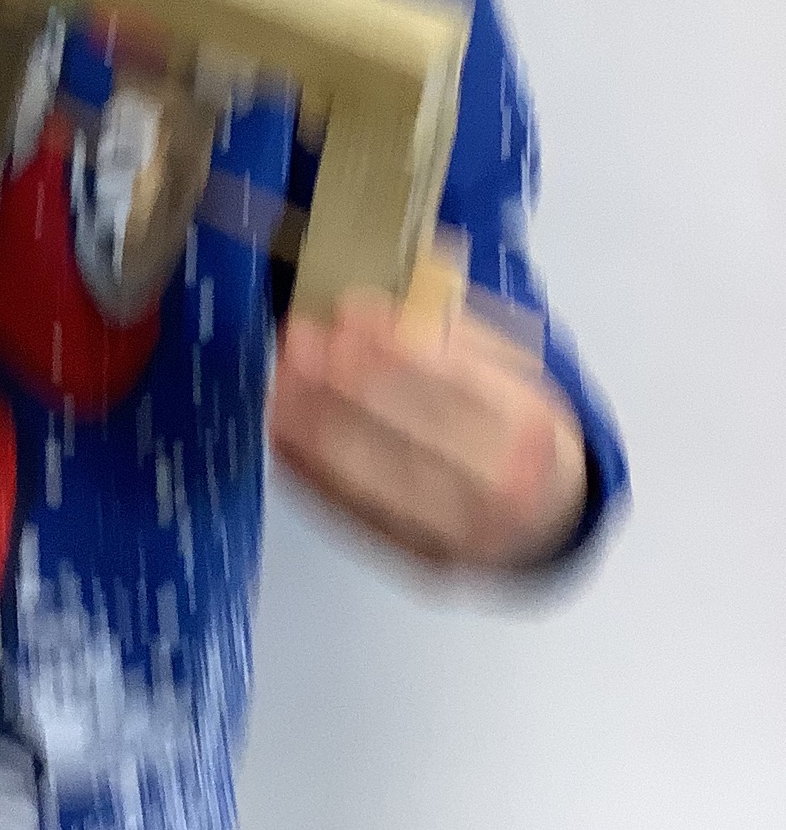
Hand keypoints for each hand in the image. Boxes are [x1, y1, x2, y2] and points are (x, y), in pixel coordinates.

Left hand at [269, 290, 588, 571]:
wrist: (551, 518)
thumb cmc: (521, 429)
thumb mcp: (517, 372)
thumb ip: (466, 329)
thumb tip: (418, 277)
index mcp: (530, 425)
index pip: (458, 381)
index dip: (396, 345)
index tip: (347, 311)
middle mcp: (502, 484)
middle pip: (413, 429)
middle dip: (347, 382)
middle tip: (298, 341)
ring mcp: (459, 528)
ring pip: (377, 473)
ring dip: (318, 423)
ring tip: (279, 382)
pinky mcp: (418, 553)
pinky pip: (356, 510)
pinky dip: (312, 471)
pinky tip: (281, 433)